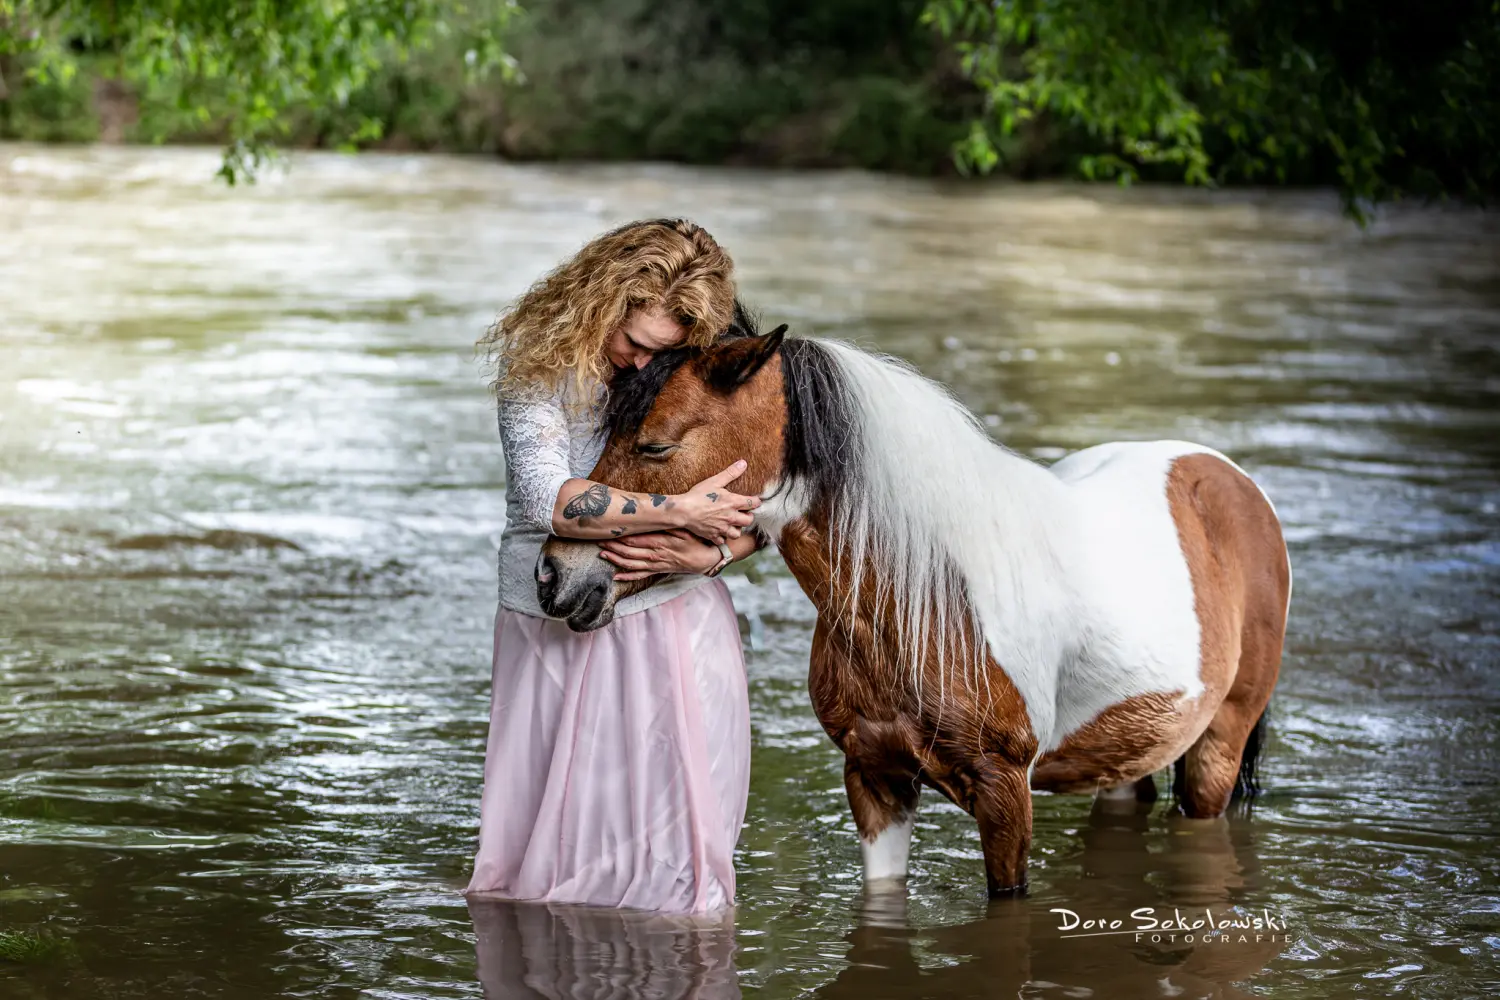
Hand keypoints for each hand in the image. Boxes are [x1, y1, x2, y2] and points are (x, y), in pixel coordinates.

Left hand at [599, 530, 720, 580]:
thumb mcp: (684, 530)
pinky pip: (640, 576)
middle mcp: (655, 555)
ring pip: (631, 564)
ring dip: (615, 560)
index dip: (619, 537)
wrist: (707, 560)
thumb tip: (654, 518)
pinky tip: (616, 577)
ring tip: (602, 555)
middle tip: (598, 542)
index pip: (634, 540)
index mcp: (660, 543)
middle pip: (628, 552)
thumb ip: (668, 525)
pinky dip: (627, 577)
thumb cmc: (696, 542)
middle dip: (612, 548)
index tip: (608, 531)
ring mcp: (656, 565)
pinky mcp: (658, 571)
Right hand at [674, 460, 759, 542]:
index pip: (753, 504)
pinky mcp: (713, 536)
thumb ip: (730, 473)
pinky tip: (719, 531)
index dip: (755, 502)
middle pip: (748, 520)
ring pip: (737, 534)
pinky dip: (722, 537)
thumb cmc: (698, 495)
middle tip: (743, 513)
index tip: (753, 501)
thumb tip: (743, 463)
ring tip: (732, 524)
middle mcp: (731, 517)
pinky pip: (723, 541)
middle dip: (748, 516)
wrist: (683, 511)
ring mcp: (722, 528)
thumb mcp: (714, 481)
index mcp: (733, 502)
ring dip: (737, 529)